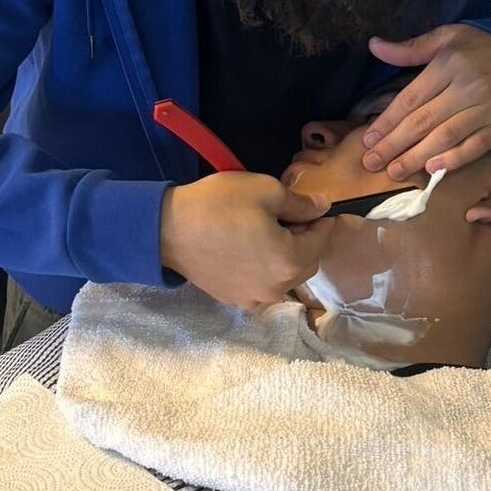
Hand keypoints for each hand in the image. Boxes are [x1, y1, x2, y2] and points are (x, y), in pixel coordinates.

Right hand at [160, 173, 333, 308]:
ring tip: (264, 232)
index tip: (309, 205)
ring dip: (284, 256)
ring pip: (285, 276)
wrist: (167, 230)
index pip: (322, 239)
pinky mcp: (235, 299)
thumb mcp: (267, 190)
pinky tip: (245, 249)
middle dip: (304, 240)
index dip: (320, 219)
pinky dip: (263, 269)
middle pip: (307, 262)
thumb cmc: (218, 205)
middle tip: (285, 216)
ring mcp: (255, 298)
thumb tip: (324, 207)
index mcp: (290, 262)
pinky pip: (262, 284)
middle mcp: (277, 288)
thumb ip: (302, 203)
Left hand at [362, 24, 490, 180]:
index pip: (411, 98)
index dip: (388, 121)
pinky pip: (475, 147)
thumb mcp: (448, 37)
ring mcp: (488, 110)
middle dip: (395, 144)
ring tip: (395, 171)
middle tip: (372, 163)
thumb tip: (375, 46)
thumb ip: (411, 48)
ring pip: (446, 137)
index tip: (369, 139)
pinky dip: (454, 160)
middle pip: (424, 121)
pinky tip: (433, 169)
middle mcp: (468, 88)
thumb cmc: (483, 47)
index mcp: (450, 64)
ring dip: (418, 157)